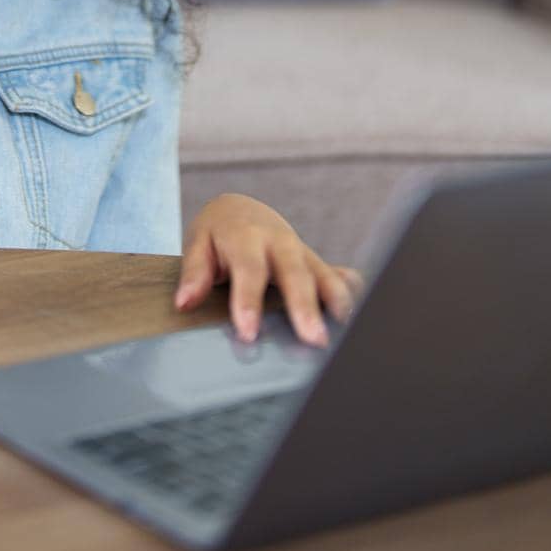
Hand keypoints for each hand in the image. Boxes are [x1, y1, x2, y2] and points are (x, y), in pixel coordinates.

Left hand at [174, 193, 364, 347]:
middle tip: (313, 339)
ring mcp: (302, 252)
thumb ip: (194, 272)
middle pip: (295, 273)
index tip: (249, 332)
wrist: (240, 210)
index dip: (248, 301)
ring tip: (345, 332)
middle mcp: (280, 242)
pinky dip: (352, 292)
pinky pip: (338, 276)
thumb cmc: (218, 233)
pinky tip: (365, 314)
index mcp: (246, 237)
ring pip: (323, 274)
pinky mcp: (317, 263)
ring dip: (336, 302)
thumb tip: (185, 302)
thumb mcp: (198, 243)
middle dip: (305, 306)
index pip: (249, 270)